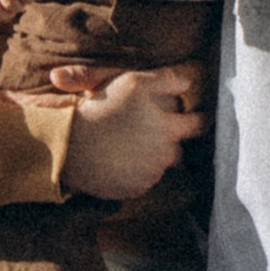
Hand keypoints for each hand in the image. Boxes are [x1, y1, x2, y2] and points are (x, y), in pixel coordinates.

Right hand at [56, 65, 204, 202]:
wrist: (71, 143)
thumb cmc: (101, 107)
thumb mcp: (134, 82)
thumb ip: (166, 80)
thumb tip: (185, 84)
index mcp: (168, 129)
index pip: (197, 125)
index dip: (199, 120)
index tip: (198, 119)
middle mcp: (164, 156)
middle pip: (176, 148)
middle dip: (167, 140)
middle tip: (147, 131)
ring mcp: (149, 176)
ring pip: (158, 165)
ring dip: (150, 156)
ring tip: (128, 144)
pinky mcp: (133, 190)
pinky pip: (140, 180)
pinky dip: (133, 172)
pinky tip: (118, 159)